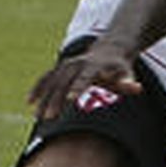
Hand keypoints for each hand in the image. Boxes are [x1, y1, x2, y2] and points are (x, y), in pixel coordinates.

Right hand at [26, 40, 141, 119]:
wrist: (110, 49)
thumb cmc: (119, 68)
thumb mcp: (126, 73)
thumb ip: (128, 81)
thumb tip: (136, 87)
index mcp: (94, 65)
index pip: (85, 77)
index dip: (77, 87)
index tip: (70, 99)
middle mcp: (77, 63)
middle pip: (64, 81)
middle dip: (55, 99)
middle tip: (49, 117)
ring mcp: (67, 65)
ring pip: (52, 80)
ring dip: (43, 97)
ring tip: (36, 116)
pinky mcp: (60, 68)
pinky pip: (46, 77)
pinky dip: (38, 88)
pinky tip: (29, 102)